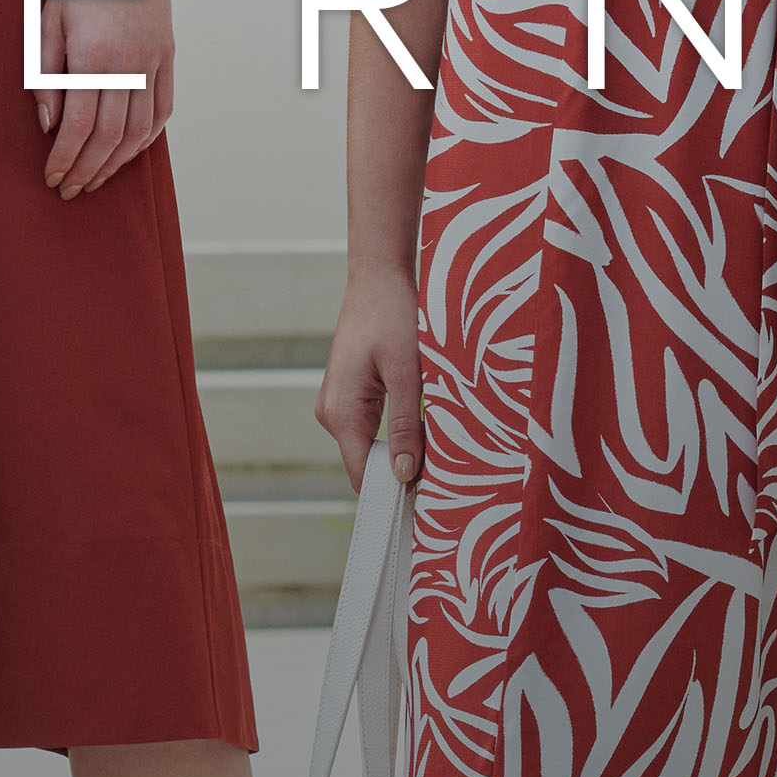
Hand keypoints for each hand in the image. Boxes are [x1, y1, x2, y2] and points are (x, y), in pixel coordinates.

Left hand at [33, 0, 175, 196]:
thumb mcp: (47, 19)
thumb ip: (45, 74)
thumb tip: (47, 123)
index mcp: (94, 56)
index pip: (80, 126)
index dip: (65, 159)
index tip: (53, 177)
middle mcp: (129, 64)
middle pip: (110, 136)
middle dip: (88, 169)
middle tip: (71, 189)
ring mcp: (154, 60)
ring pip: (140, 130)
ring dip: (117, 160)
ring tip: (97, 177)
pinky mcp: (168, 54)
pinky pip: (163, 108)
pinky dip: (147, 136)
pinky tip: (129, 150)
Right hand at [320, 268, 425, 488]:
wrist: (378, 276)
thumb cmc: (393, 315)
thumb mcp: (405, 372)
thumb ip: (404, 425)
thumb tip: (403, 474)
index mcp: (339, 412)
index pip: (362, 474)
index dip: (393, 489)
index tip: (428, 500)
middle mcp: (332, 414)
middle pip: (367, 463)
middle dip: (402, 468)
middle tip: (444, 472)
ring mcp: (339, 404)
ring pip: (373, 445)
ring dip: (403, 447)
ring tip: (438, 444)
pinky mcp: (351, 395)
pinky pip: (373, 427)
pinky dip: (398, 430)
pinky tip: (424, 422)